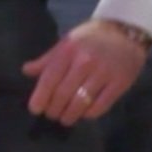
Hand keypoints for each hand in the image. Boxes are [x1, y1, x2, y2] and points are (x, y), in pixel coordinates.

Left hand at [23, 19, 148, 125]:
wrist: (125, 32)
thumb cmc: (91, 38)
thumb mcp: (66, 42)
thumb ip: (47, 59)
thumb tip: (26, 71)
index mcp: (68, 50)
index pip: (50, 78)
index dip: (41, 96)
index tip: (35, 109)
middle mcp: (84, 62)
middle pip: (64, 93)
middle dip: (54, 109)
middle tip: (51, 115)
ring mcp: (103, 73)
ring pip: (81, 102)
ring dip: (70, 115)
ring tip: (65, 119)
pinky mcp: (120, 83)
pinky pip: (101, 105)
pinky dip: (90, 114)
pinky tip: (84, 114)